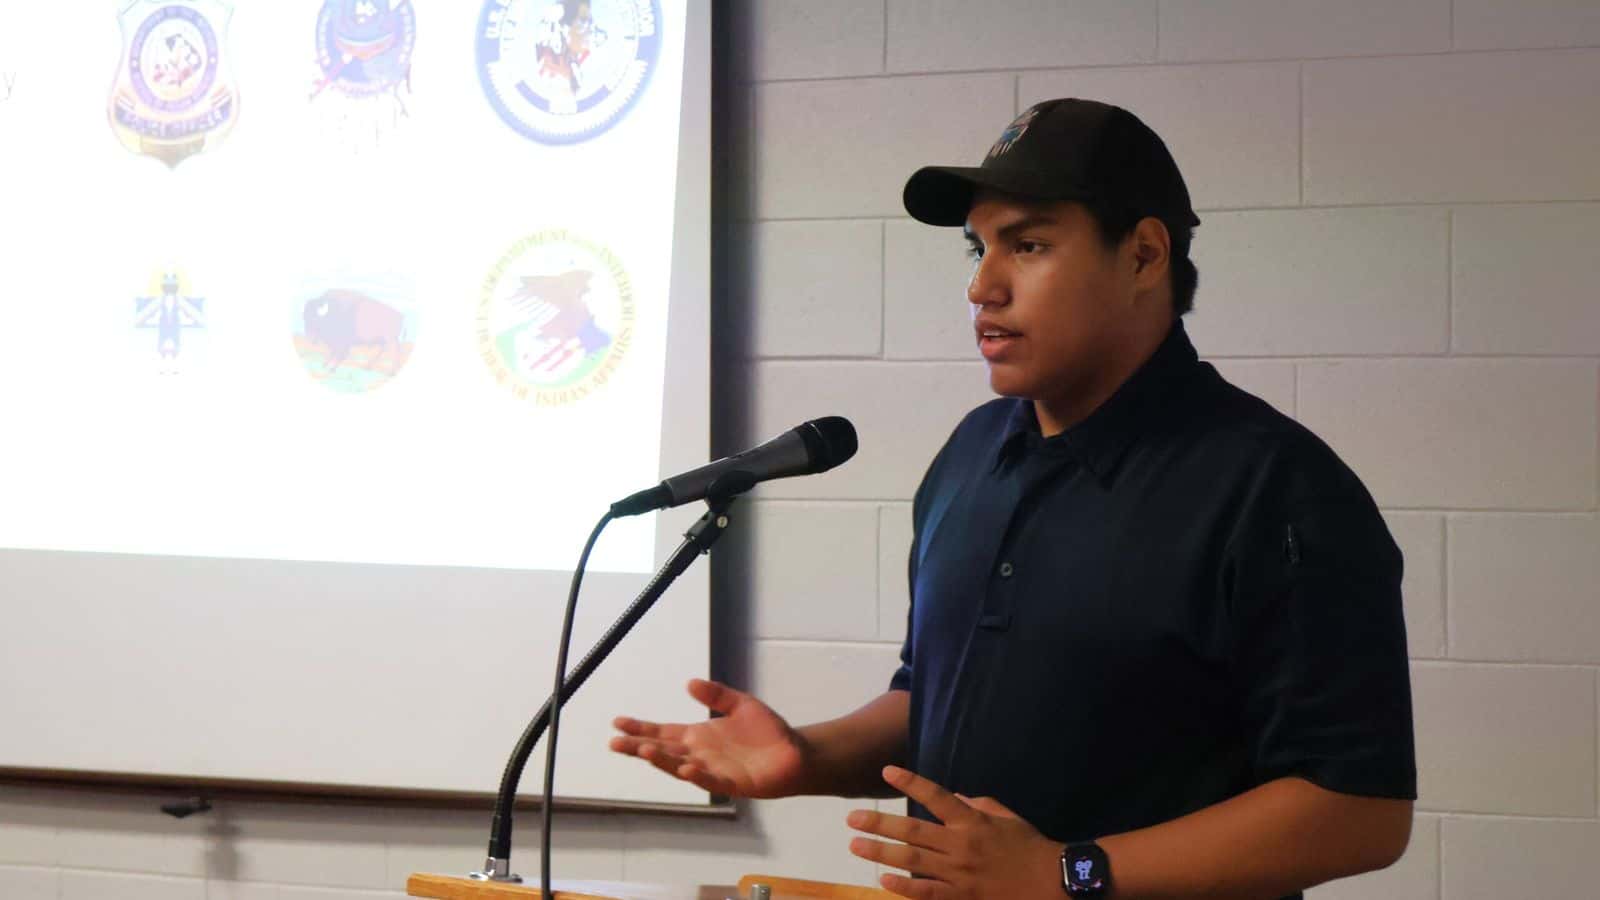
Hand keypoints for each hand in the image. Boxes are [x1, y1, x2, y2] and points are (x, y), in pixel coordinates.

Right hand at [609, 678, 808, 798]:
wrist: (795, 753)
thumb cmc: (767, 731)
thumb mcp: (740, 703)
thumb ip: (716, 694)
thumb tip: (689, 683)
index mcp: (698, 737)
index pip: (663, 732)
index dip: (641, 727)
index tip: (617, 722)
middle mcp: (700, 755)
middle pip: (663, 751)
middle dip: (638, 746)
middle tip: (614, 742)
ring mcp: (713, 770)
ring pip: (680, 767)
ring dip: (662, 760)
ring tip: (643, 749)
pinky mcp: (732, 783)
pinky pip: (711, 780)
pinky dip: (698, 775)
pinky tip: (686, 767)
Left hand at [846, 766, 1063, 899]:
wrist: (1052, 883)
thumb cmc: (1029, 846)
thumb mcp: (1005, 817)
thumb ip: (977, 805)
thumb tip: (954, 796)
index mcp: (972, 821)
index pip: (936, 795)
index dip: (910, 782)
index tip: (887, 772)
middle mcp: (961, 845)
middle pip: (912, 830)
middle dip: (879, 822)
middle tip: (852, 817)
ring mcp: (959, 873)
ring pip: (912, 861)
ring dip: (881, 852)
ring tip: (856, 845)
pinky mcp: (961, 897)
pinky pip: (926, 893)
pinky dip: (904, 887)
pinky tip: (883, 881)